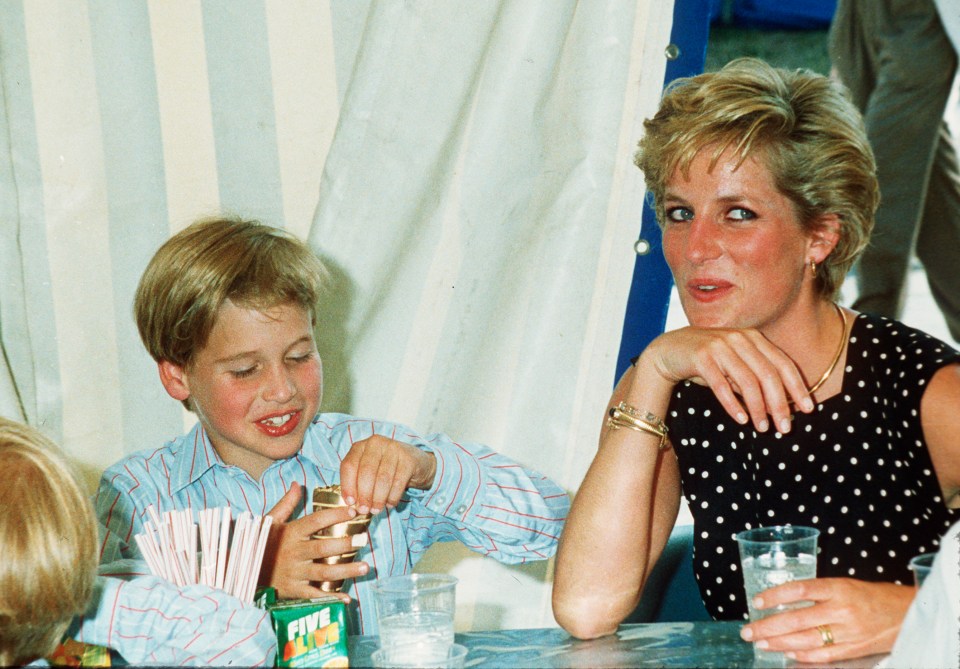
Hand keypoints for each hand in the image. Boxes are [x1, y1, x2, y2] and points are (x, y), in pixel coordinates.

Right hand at [260, 482, 369, 600]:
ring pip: (323, 571)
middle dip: (345, 544)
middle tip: (364, 540)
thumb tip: (297, 484)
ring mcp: (293, 572)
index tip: (353, 511)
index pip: (316, 521)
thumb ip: (286, 504)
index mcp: (290, 533)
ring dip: (345, 570)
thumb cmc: (256, 543)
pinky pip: (313, 594)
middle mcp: (294, 552)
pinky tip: (346, 597)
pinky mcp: (292, 590)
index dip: (335, 515)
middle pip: (323, 547)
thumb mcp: (268, 521)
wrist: (238, 571)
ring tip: (365, 566)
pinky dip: (330, 597)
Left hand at [339, 435, 436, 513]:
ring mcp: (393, 449)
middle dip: (364, 495)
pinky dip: (392, 496)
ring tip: (377, 510)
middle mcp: (376, 443)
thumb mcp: (368, 473)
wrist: (415, 463)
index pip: (349, 465)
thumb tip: (352, 505)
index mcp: (361, 446)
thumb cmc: (385, 470)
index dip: (347, 486)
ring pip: (382, 478)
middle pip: (366, 472)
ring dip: (378, 498)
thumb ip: (357, 485)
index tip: (350, 502)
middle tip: (364, 510)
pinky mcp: (408, 459)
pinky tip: (390, 504)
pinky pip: (398, 482)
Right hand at [642, 326, 814, 433]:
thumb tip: (783, 406)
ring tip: (762, 429)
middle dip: (780, 404)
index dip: (798, 388)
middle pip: (769, 375)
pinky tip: (742, 419)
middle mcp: (739, 338)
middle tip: (785, 428)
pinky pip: (721, 385)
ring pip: (748, 381)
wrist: (669, 350)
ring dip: (758, 408)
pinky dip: (733, 404)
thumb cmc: (708, 362)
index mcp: (753, 337)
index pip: (783, 364)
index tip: (808, 410)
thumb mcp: (736, 367)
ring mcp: (719, 346)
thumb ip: (756, 379)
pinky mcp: (701, 357)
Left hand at [740, 577, 913, 662]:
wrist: (908, 614)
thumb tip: (783, 601)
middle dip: (768, 626)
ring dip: (779, 643)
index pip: (800, 589)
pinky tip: (786, 653)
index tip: (757, 601)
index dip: (775, 595)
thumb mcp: (843, 585)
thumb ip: (817, 593)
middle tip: (748, 631)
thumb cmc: (871, 596)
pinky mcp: (854, 649)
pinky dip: (802, 655)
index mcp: (838, 588)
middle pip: (797, 619)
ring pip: (806, 640)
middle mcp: (841, 610)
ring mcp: (848, 632)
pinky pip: (823, 654)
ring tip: (761, 643)